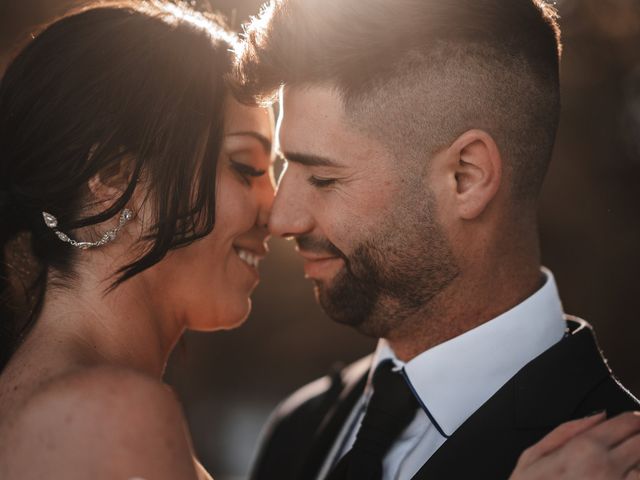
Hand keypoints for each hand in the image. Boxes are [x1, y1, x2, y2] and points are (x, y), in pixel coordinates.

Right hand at [509, 411, 639, 478]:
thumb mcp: (533, 456)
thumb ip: (566, 431)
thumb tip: (597, 416)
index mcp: (583, 449)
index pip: (626, 423)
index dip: (633, 419)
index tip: (633, 420)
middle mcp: (607, 468)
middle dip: (637, 437)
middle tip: (631, 440)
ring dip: (636, 461)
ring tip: (625, 462)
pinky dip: (634, 477)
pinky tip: (623, 476)